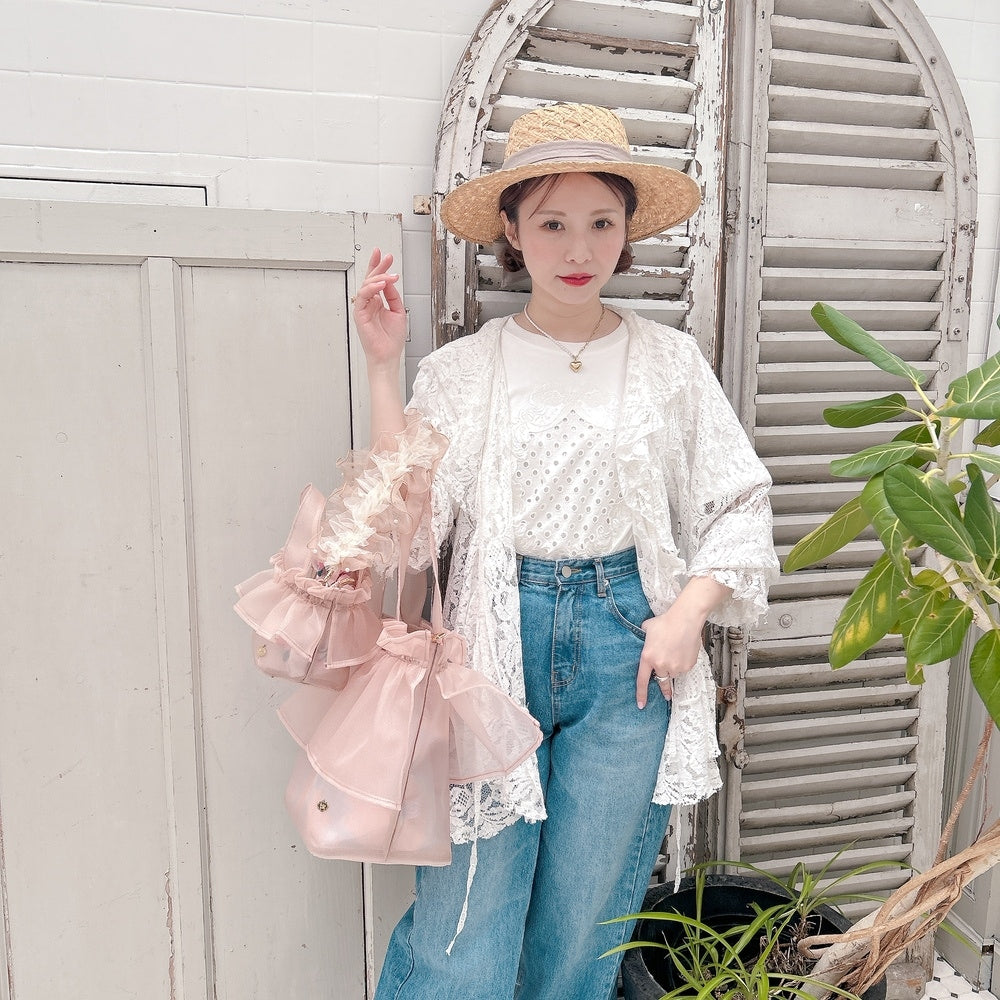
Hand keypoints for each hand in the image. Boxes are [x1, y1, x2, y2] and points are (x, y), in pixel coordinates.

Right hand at [354, 248, 406, 371]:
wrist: (388, 355)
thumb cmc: (391, 339)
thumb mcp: (398, 312)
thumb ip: (393, 296)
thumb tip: (390, 281)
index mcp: (377, 302)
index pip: (376, 281)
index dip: (379, 267)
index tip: (385, 255)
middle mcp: (369, 303)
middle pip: (370, 279)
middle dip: (378, 266)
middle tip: (386, 256)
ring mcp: (363, 308)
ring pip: (366, 286)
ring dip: (379, 277)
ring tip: (390, 275)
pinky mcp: (360, 314)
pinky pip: (363, 296)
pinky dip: (372, 288)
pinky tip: (382, 284)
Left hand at [636, 606, 704, 707]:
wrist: (685, 619)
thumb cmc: (665, 622)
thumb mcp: (647, 629)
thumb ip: (642, 638)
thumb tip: (640, 639)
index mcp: (647, 658)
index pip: (642, 681)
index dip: (641, 694)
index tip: (641, 705)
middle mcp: (661, 665)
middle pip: (661, 681)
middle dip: (664, 688)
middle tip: (666, 695)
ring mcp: (675, 667)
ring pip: (673, 674)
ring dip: (673, 669)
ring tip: (675, 653)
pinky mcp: (687, 665)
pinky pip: (683, 669)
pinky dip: (682, 664)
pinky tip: (683, 652)